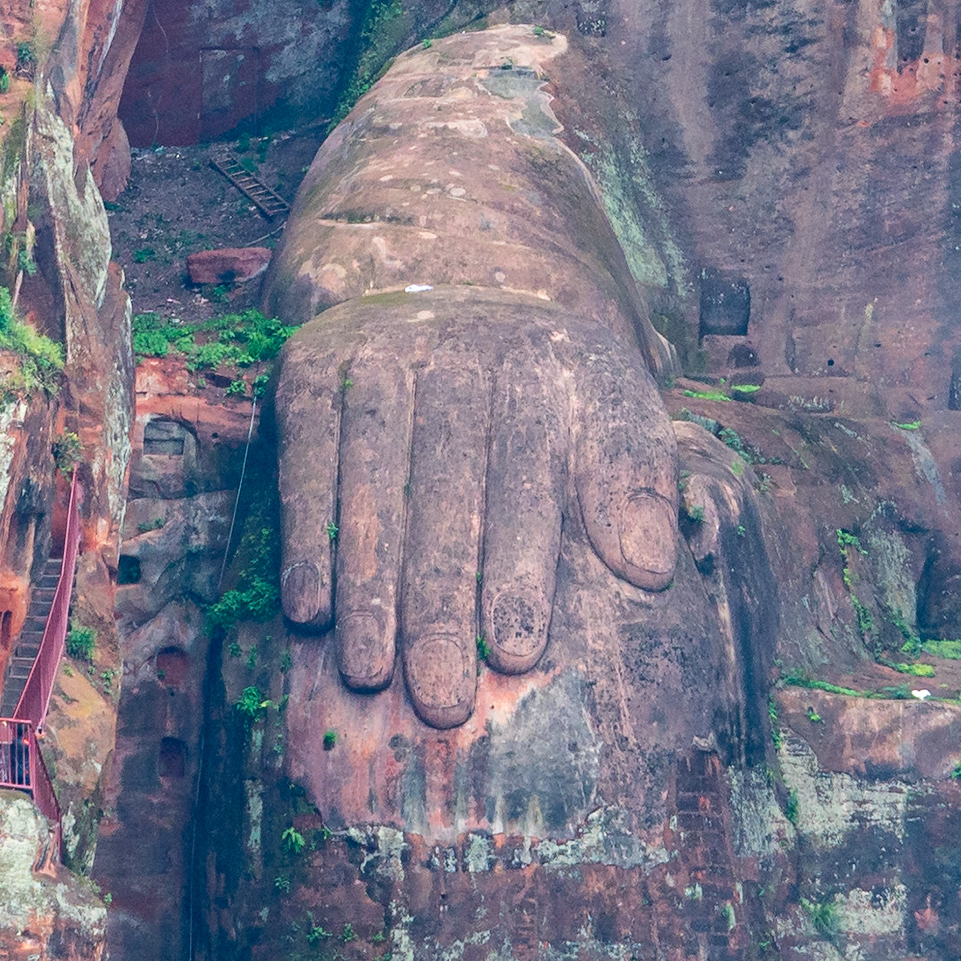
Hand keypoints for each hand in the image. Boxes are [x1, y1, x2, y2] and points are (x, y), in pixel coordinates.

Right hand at [273, 25, 744, 731]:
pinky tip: (311, 612)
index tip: (517, 654)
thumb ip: (637, 481)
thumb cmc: (547, 377)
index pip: (530, 481)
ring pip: (372, 487)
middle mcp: (460, 349)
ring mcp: (379, 352)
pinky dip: (308, 540)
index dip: (520, 571)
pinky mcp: (313, 360)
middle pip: (448, 497)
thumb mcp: (614, 401)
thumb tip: (654, 570)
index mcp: (547, 363)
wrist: (456, 259)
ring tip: (370, 674)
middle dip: (441, 606)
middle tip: (441, 701)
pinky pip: (306, 461)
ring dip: (368, 590)